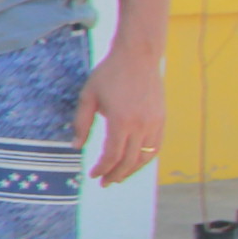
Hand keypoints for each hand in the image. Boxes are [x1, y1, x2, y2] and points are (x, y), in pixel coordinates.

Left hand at [76, 48, 168, 185]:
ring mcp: (155, 123)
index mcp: (121, 121)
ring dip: (131, 170)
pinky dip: (145, 159)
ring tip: (118, 176)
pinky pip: (156, 146)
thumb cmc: (109, 74)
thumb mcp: (88, 97)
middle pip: (129, 161)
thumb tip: (75, 146)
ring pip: (145, 157)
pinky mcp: (162, 119)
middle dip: (116, 175)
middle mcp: (141, 125)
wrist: (138, 56)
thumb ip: (81, 123)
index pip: (112, 155)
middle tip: (105, 183)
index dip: (102, 169)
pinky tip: (135, 162)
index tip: (93, 175)